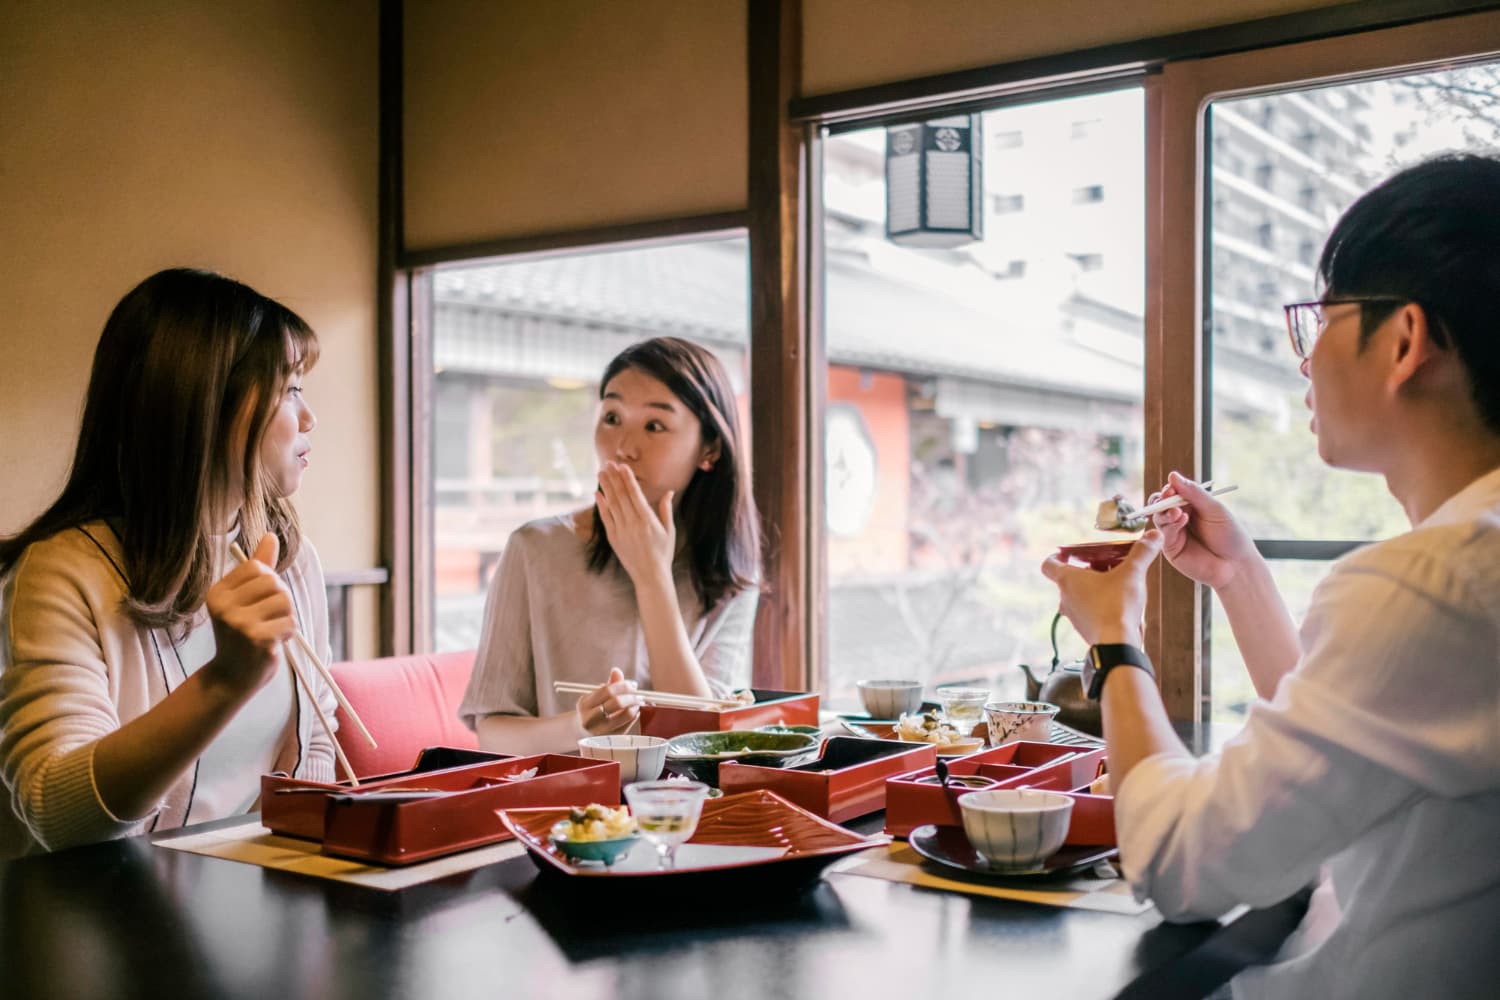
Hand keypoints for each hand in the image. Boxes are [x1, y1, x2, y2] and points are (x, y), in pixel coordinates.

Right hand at [204, 533, 294, 694]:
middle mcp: (223, 606)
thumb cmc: (241, 635)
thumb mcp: (243, 599)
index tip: (259, 602)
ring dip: (286, 617)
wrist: (231, 678)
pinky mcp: (257, 640)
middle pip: (274, 582)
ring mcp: (239, 623)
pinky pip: (290, 623)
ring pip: (284, 601)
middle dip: (280, 599)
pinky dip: (288, 634)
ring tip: (270, 630)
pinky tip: (273, 643)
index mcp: (218, 592)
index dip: (268, 582)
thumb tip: (271, 535)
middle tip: (269, 618)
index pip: (257, 567)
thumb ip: (258, 567)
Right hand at [575, 667, 642, 735]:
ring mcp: (600, 731)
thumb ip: (608, 683)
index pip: (608, 690)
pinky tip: (635, 711)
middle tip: (638, 694)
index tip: (633, 684)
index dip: (623, 685)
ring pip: (625, 715)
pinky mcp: (610, 739)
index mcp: (584, 704)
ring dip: (635, 706)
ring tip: (638, 702)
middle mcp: (589, 719)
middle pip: (617, 703)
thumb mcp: (595, 696)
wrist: (582, 732)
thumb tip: (616, 671)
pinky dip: (634, 716)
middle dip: (631, 696)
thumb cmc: (592, 709)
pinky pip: (628, 725)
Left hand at [595, 462, 674, 586]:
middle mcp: (633, 523)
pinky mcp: (613, 538)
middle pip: (621, 495)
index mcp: (647, 520)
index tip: (622, 466)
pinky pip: (606, 518)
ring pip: (612, 504)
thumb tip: (669, 491)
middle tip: (608, 463)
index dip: (627, 478)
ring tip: (601, 472)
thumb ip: (666, 509)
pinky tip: (597, 493)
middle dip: (614, 477)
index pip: (635, 494)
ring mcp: (621, 531)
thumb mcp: (669, 530)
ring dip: (606, 487)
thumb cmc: (663, 553)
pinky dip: (601, 505)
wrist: (650, 576)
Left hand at [1040, 530, 1161, 645]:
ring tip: (1115, 584)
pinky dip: (1100, 605)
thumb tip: (1154, 535)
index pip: (1049, 565)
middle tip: (1104, 565)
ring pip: (1079, 597)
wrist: (1118, 644)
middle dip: (1086, 571)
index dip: (1056, 556)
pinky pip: (1089, 612)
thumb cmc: (1117, 607)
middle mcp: (1066, 599)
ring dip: (1094, 589)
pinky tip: (1119, 604)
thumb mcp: (1132, 573)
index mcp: (1068, 581)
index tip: (1068, 553)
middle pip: (1068, 580)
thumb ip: (1142, 552)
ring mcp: (1074, 616)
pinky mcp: (1085, 630)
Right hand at [1151, 472, 1257, 589]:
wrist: (1236, 566)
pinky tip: (1181, 521)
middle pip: (1161, 504)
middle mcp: (1181, 518)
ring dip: (1165, 511)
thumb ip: (1193, 493)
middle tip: (1167, 496)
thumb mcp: (1214, 509)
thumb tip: (1172, 475)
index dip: (1170, 489)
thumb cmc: (1230, 536)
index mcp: (1192, 506)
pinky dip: (1169, 524)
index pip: (1174, 493)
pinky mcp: (1170, 548)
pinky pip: (1162, 532)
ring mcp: (1174, 533)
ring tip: (1177, 512)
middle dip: (1162, 499)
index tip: (1171, 487)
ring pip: (1158, 517)